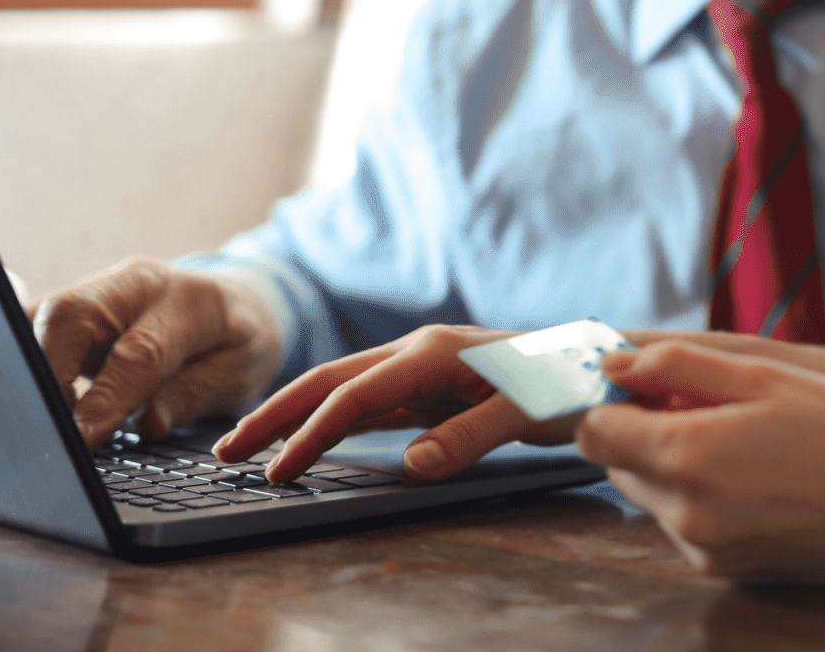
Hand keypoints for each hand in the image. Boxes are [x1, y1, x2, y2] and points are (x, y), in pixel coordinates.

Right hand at [30, 257, 283, 447]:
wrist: (234, 303)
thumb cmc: (237, 341)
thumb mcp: (240, 372)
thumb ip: (195, 394)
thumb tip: (150, 422)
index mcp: (190, 299)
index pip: (139, 351)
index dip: (106, 398)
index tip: (83, 440)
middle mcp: (137, 284)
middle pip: (72, 316)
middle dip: (49, 373)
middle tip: (48, 429)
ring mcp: (100, 289)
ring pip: (43, 316)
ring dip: (31, 368)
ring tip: (37, 420)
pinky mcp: (74, 305)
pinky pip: (35, 325)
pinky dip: (26, 360)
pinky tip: (32, 399)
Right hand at [214, 323, 578, 482]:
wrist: (599, 363)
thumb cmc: (568, 382)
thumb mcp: (528, 413)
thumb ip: (470, 436)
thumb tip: (411, 465)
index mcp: (434, 352)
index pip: (355, 396)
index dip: (312, 434)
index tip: (276, 471)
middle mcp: (419, 352)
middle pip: (331, 380)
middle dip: (276, 414)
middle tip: (225, 453)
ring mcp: (421, 368)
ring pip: (343, 389)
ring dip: (296, 416)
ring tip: (249, 449)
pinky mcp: (430, 386)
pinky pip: (368, 403)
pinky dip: (331, 421)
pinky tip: (310, 440)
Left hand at [579, 340, 824, 583]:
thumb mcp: (761, 376)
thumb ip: (676, 365)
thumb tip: (615, 365)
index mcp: (685, 457)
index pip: (595, 432)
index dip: (614, 402)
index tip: (647, 386)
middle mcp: (684, 514)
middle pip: (620, 465)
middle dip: (647, 432)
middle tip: (709, 408)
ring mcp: (704, 550)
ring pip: (653, 497)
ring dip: (676, 466)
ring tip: (744, 443)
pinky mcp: (725, 571)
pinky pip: (686, 525)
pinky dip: (703, 499)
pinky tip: (757, 479)